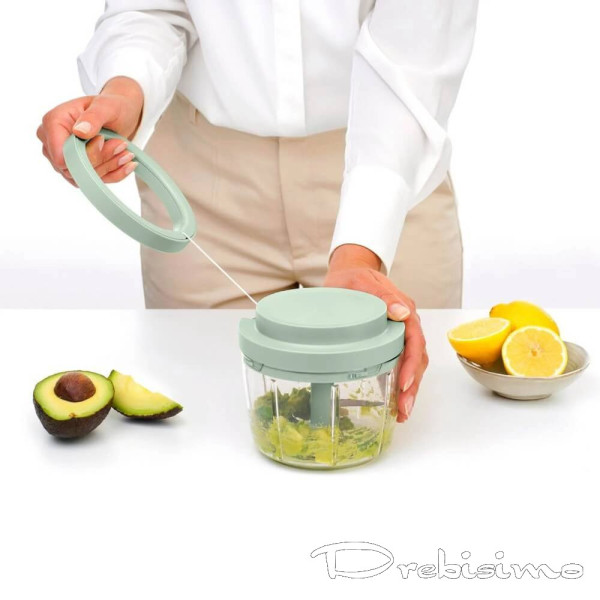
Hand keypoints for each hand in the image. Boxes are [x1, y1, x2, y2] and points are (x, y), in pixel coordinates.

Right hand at [37, 76, 143, 185]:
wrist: (120, 115)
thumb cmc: (111, 106)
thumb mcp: (106, 106)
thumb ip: (93, 117)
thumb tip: (79, 131)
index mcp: (53, 122)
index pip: (60, 156)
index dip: (85, 155)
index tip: (104, 140)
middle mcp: (52, 142)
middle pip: (72, 169)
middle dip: (101, 160)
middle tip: (121, 145)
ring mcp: (62, 158)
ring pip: (83, 178)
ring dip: (109, 167)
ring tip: (125, 151)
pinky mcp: (75, 170)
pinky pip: (93, 181)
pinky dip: (113, 174)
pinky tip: (126, 163)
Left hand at [324, 244, 427, 422]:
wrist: (348, 271)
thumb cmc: (353, 276)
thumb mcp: (363, 282)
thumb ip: (383, 295)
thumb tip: (402, 313)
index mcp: (404, 309)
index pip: (415, 340)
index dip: (411, 364)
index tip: (404, 384)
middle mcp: (406, 324)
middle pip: (417, 358)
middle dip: (413, 386)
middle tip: (403, 409)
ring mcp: (400, 334)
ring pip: (413, 364)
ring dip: (409, 389)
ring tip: (402, 412)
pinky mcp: (390, 341)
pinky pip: (401, 363)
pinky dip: (401, 383)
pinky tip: (395, 401)